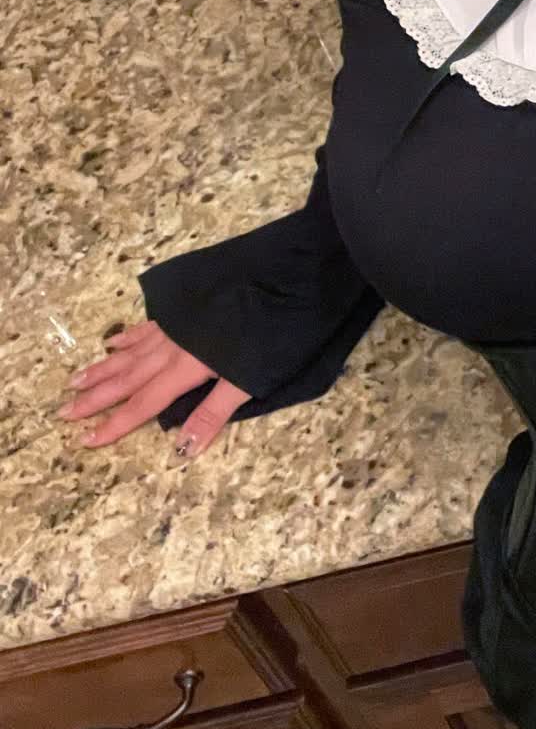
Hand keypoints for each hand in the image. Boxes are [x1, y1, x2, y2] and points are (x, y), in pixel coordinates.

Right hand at [56, 321, 251, 457]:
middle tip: (63, 411)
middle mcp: (173, 347)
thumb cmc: (270, 333)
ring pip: (130, 352)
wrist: (278, 278)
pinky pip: (146, 326)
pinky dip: (128, 337)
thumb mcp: (248, 380)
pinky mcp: (184, 308)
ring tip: (76, 380)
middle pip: (127, 377)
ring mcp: (176, 326)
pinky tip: (113, 341)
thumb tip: (182, 451)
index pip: (144, 404)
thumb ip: (213, 413)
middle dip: (95, 397)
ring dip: (103, 368)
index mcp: (185, 368)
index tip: (85, 441)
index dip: (115, 424)